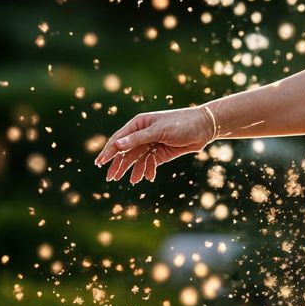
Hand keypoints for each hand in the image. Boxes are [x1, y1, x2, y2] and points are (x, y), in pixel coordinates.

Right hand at [94, 105, 215, 184]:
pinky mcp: (162, 152)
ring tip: (132, 182)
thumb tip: (117, 145)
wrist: (204, 127)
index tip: (99, 163)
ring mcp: (152, 144)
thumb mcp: (159, 131)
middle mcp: (143, 134)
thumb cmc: (181, 123)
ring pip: (138, 159)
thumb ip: (138, 139)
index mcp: (138, 124)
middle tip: (110, 178)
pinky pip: (150, 163)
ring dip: (134, 170)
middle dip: (119, 164)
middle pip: (126, 151)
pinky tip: (147, 178)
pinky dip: (148, 170)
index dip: (108, 151)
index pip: (119, 139)